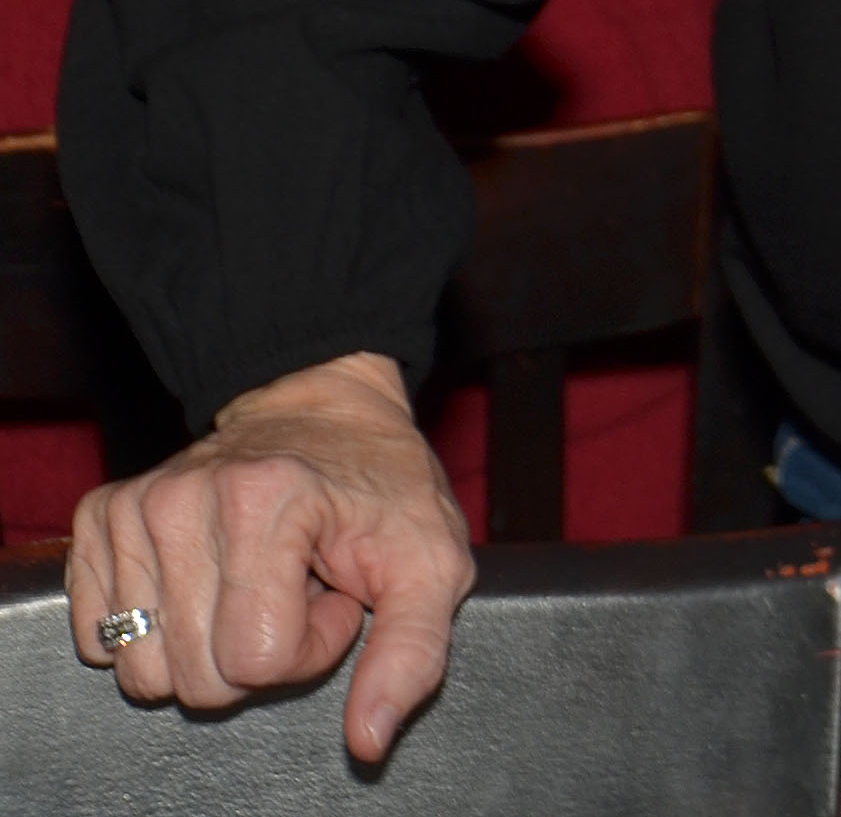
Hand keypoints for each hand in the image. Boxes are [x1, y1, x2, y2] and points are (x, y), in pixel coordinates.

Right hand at [68, 350, 474, 762]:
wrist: (322, 408)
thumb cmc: (381, 486)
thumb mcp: (431, 562)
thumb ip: (410, 655)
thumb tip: (366, 741)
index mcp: (267, 502)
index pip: (257, 660)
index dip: (310, 648)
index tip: (334, 595)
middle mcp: (183, 500)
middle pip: (197, 678)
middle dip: (259, 654)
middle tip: (296, 591)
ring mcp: (133, 507)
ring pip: (143, 670)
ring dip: (206, 645)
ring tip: (254, 584)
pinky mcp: (100, 517)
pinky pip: (100, 638)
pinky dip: (157, 627)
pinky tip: (206, 580)